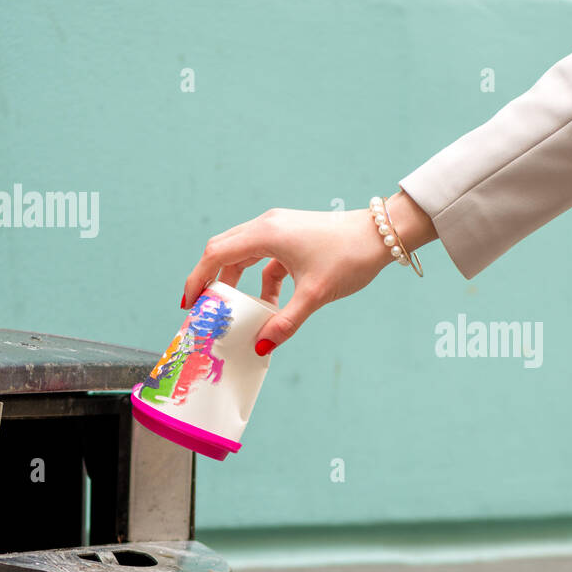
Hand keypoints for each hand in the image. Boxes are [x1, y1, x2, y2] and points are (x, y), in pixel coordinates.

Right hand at [182, 192, 435, 351]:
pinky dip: (261, 279)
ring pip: (244, 254)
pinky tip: (268, 303)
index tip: (189, 305)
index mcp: (266, 233)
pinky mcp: (293, 236)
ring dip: (237, 281)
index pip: (216, 255)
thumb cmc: (349, 257)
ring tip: (233, 310)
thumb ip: (285, 322)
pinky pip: (265, 258)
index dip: (197, 279)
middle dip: (211, 280)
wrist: (382, 234)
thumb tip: (260, 346)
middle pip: (224, 251)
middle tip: (203, 309)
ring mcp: (280, 228)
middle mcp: (267, 225)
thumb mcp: (314, 295)